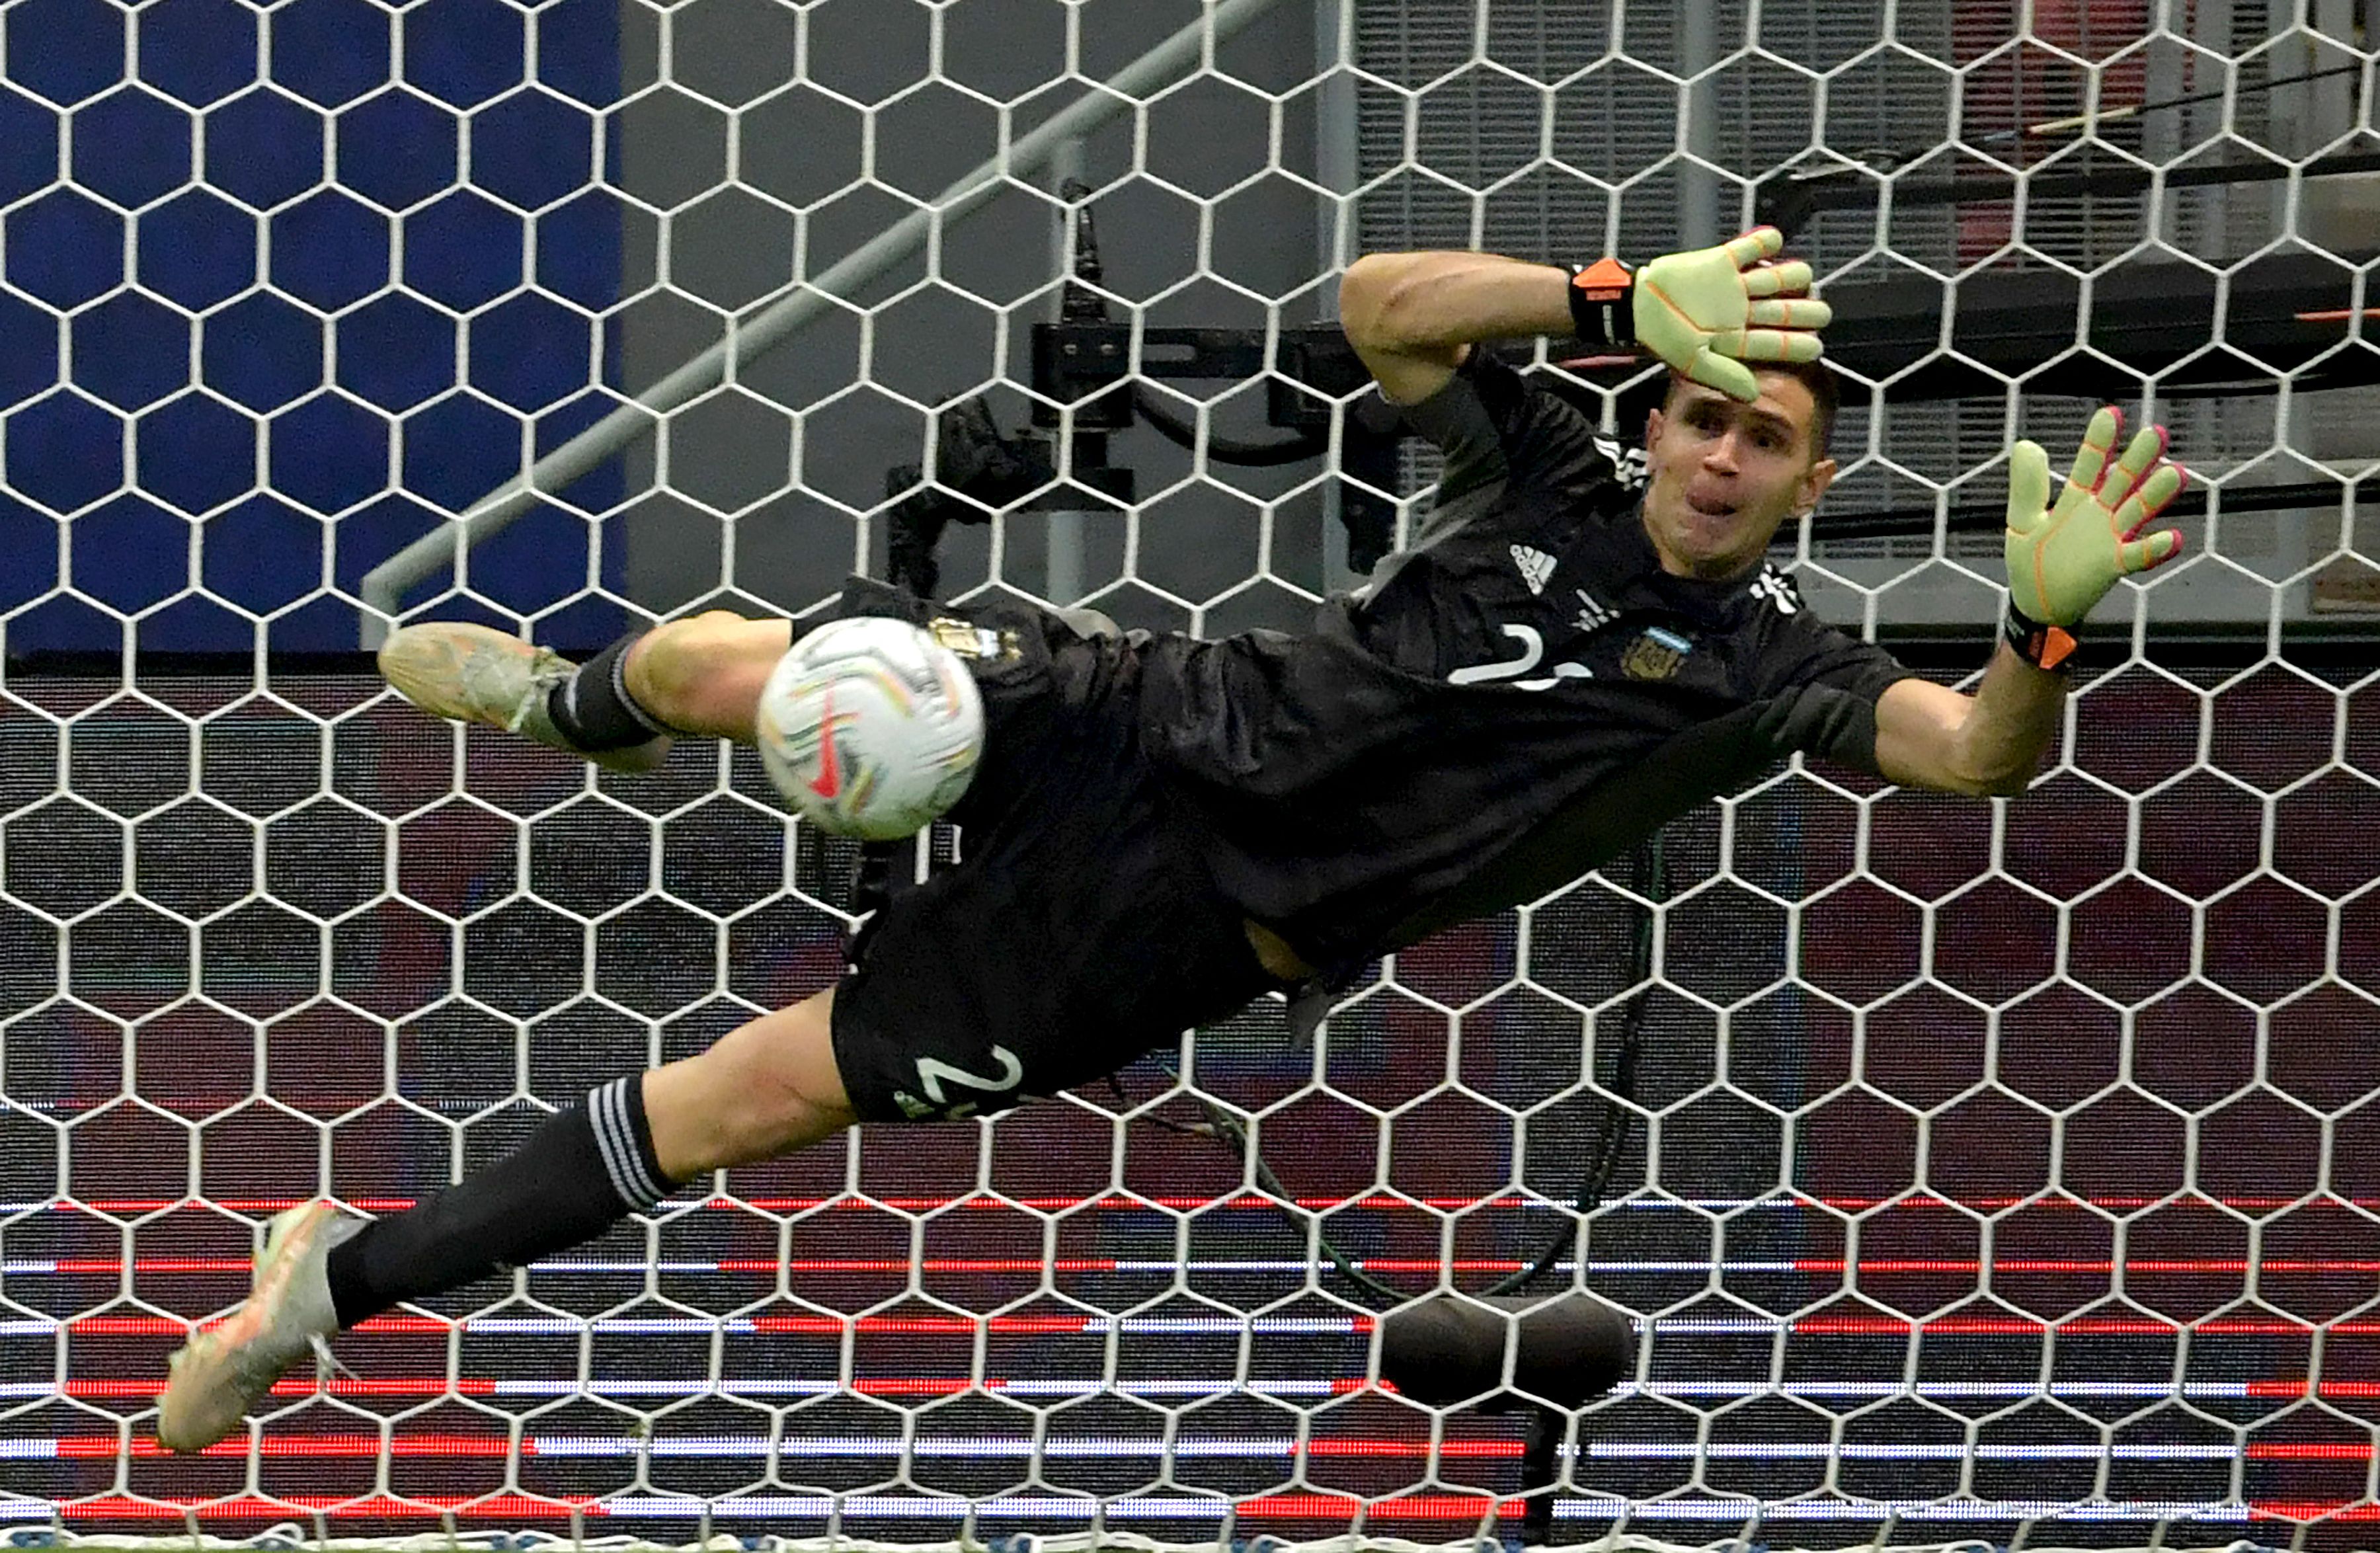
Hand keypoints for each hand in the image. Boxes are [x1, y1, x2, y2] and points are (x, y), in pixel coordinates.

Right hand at [1633, 227, 1829, 402]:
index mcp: (1735, 339)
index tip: (1816, 346)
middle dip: (1805, 312)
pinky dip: (1765, 242)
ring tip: (1801, 277)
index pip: (1775, 343)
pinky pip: (1751, 248)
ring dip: (1793, 276)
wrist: (1636, 305)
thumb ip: (1725, 376)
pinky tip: (1774, 243)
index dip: (1798, 345)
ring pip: (1776, 278)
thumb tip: (1753, 395)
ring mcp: (1734, 287)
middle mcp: (1741, 312)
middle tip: (1820, 313)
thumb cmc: (1661, 337)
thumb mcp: (1693, 362)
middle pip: (1784, 311)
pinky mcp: (1722, 262)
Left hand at [2004, 407, 2186, 628]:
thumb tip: (2025, 444)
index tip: (2111, 413)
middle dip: (2138, 459)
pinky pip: (2139, 555)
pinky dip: (2156, 548)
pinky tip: (2173, 538)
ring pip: (2138, 510)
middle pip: (2123, 480)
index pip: (2090, 463)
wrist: (2036, 604)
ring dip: (2156, 494)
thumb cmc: (2030, 560)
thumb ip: (2026, 486)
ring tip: (2175, 473)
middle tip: (2155, 433)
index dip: (2100, 441)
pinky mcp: (2114, 565)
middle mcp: (2100, 512)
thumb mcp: (2022, 520)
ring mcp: (2110, 537)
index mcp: (2076, 498)